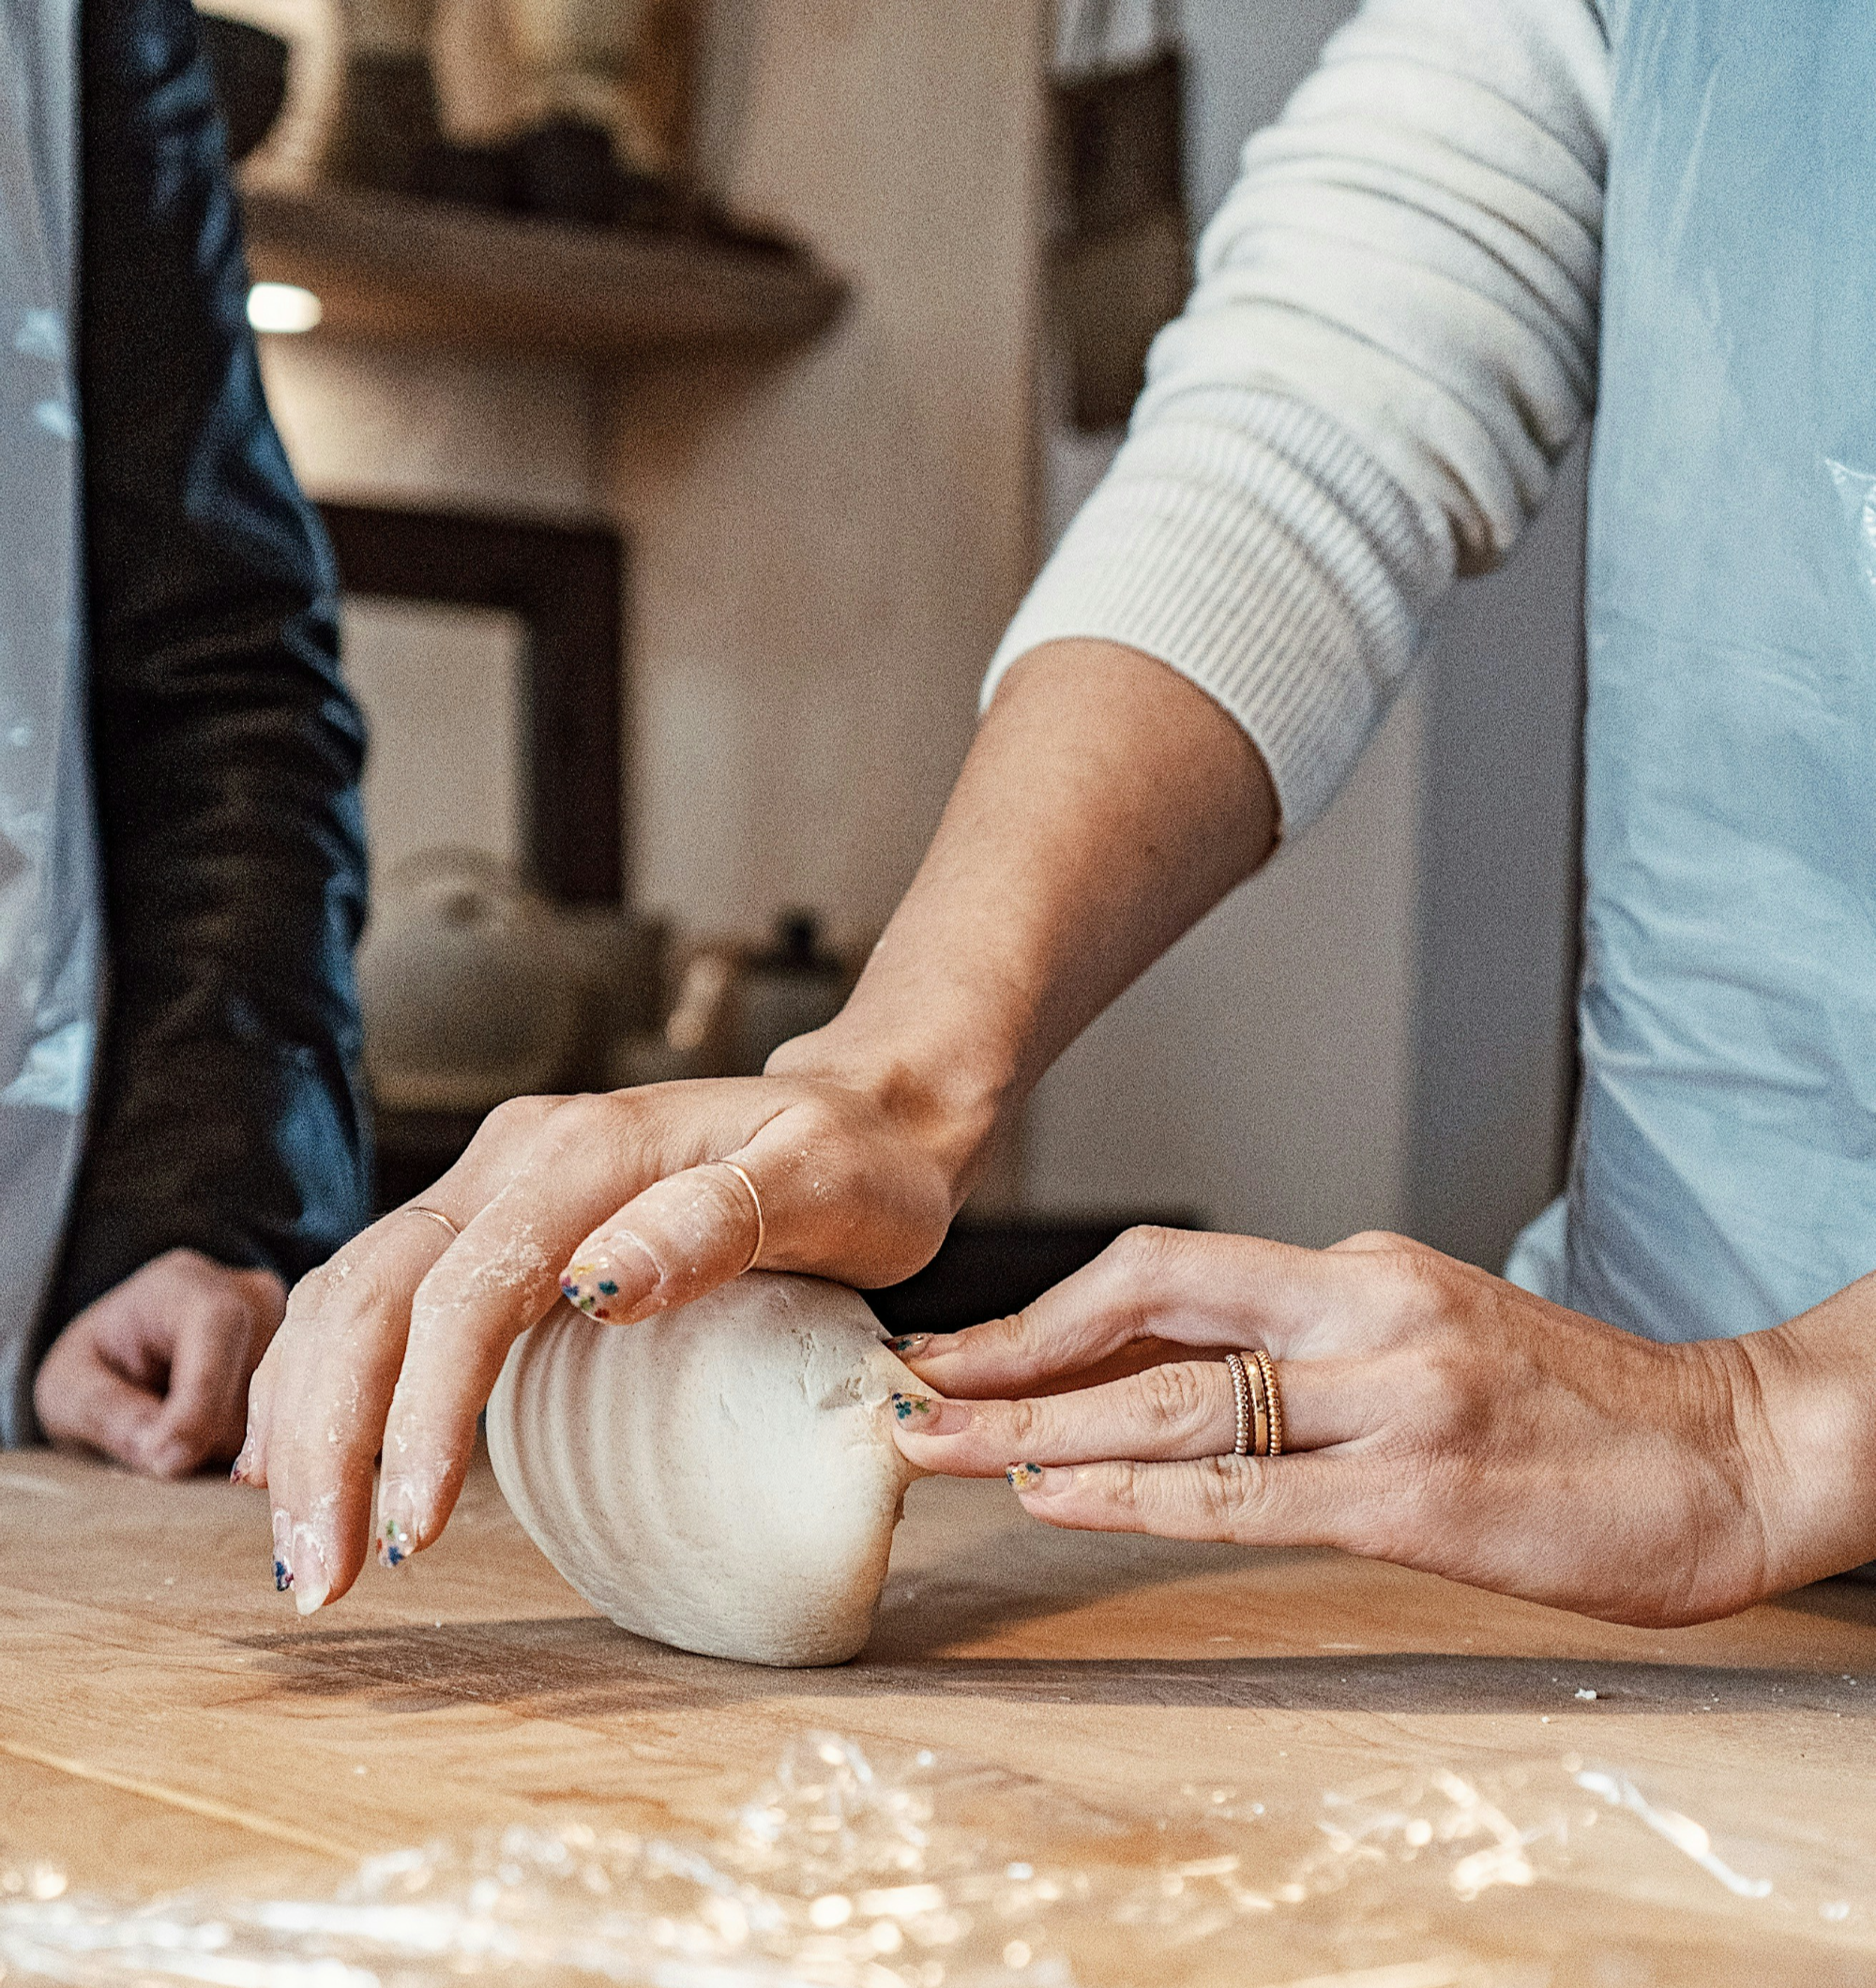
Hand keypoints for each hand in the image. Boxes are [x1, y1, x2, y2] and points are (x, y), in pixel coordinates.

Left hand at [36, 1249, 286, 1477]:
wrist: (133, 1360)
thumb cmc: (98, 1368)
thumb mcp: (66, 1390)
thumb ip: (108, 1413)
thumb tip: (166, 1452)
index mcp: (185, 1284)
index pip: (217, 1327)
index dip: (201, 1399)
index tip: (166, 1461)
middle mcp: (253, 1295)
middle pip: (255, 1380)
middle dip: (209, 1438)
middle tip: (158, 1458)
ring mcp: (292, 1329)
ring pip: (280, 1413)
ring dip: (231, 1451)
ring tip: (186, 1445)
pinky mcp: (310, 1368)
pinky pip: (295, 1426)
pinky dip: (254, 1454)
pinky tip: (220, 1446)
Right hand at [243, 640, 1280, 1613]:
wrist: (861, 1117)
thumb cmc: (857, 1164)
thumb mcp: (823, 1185)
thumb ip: (716, 1223)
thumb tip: (596, 1284)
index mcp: (583, 1149)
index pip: (467, 1287)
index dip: (425, 1413)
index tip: (414, 1531)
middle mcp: (512, 1157)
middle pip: (374, 1295)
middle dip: (329, 1440)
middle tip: (320, 1578)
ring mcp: (489, 1187)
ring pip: (350, 1297)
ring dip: (306, 1421)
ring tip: (304, 1552)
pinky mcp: (489, 1225)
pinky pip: (375, 1299)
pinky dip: (323, 1382)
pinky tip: (299, 1459)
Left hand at [887, 1227, 1875, 1626]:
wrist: (1729, 1452)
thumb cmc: (1571, 1407)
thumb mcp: (1426, 1335)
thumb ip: (1300, 1347)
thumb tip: (1161, 1377)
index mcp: (1356, 1270)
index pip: (1165, 1271)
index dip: (1046, 1309)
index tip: (959, 1348)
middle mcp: (1362, 1311)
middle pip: (1145, 1309)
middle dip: (1009, 1353)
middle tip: (907, 1389)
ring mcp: (1391, 1397)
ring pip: (1174, 1399)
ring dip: (1037, 1422)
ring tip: (936, 1444)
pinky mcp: (1417, 1493)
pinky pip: (1242, 1493)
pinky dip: (1131, 1492)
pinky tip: (1053, 1494)